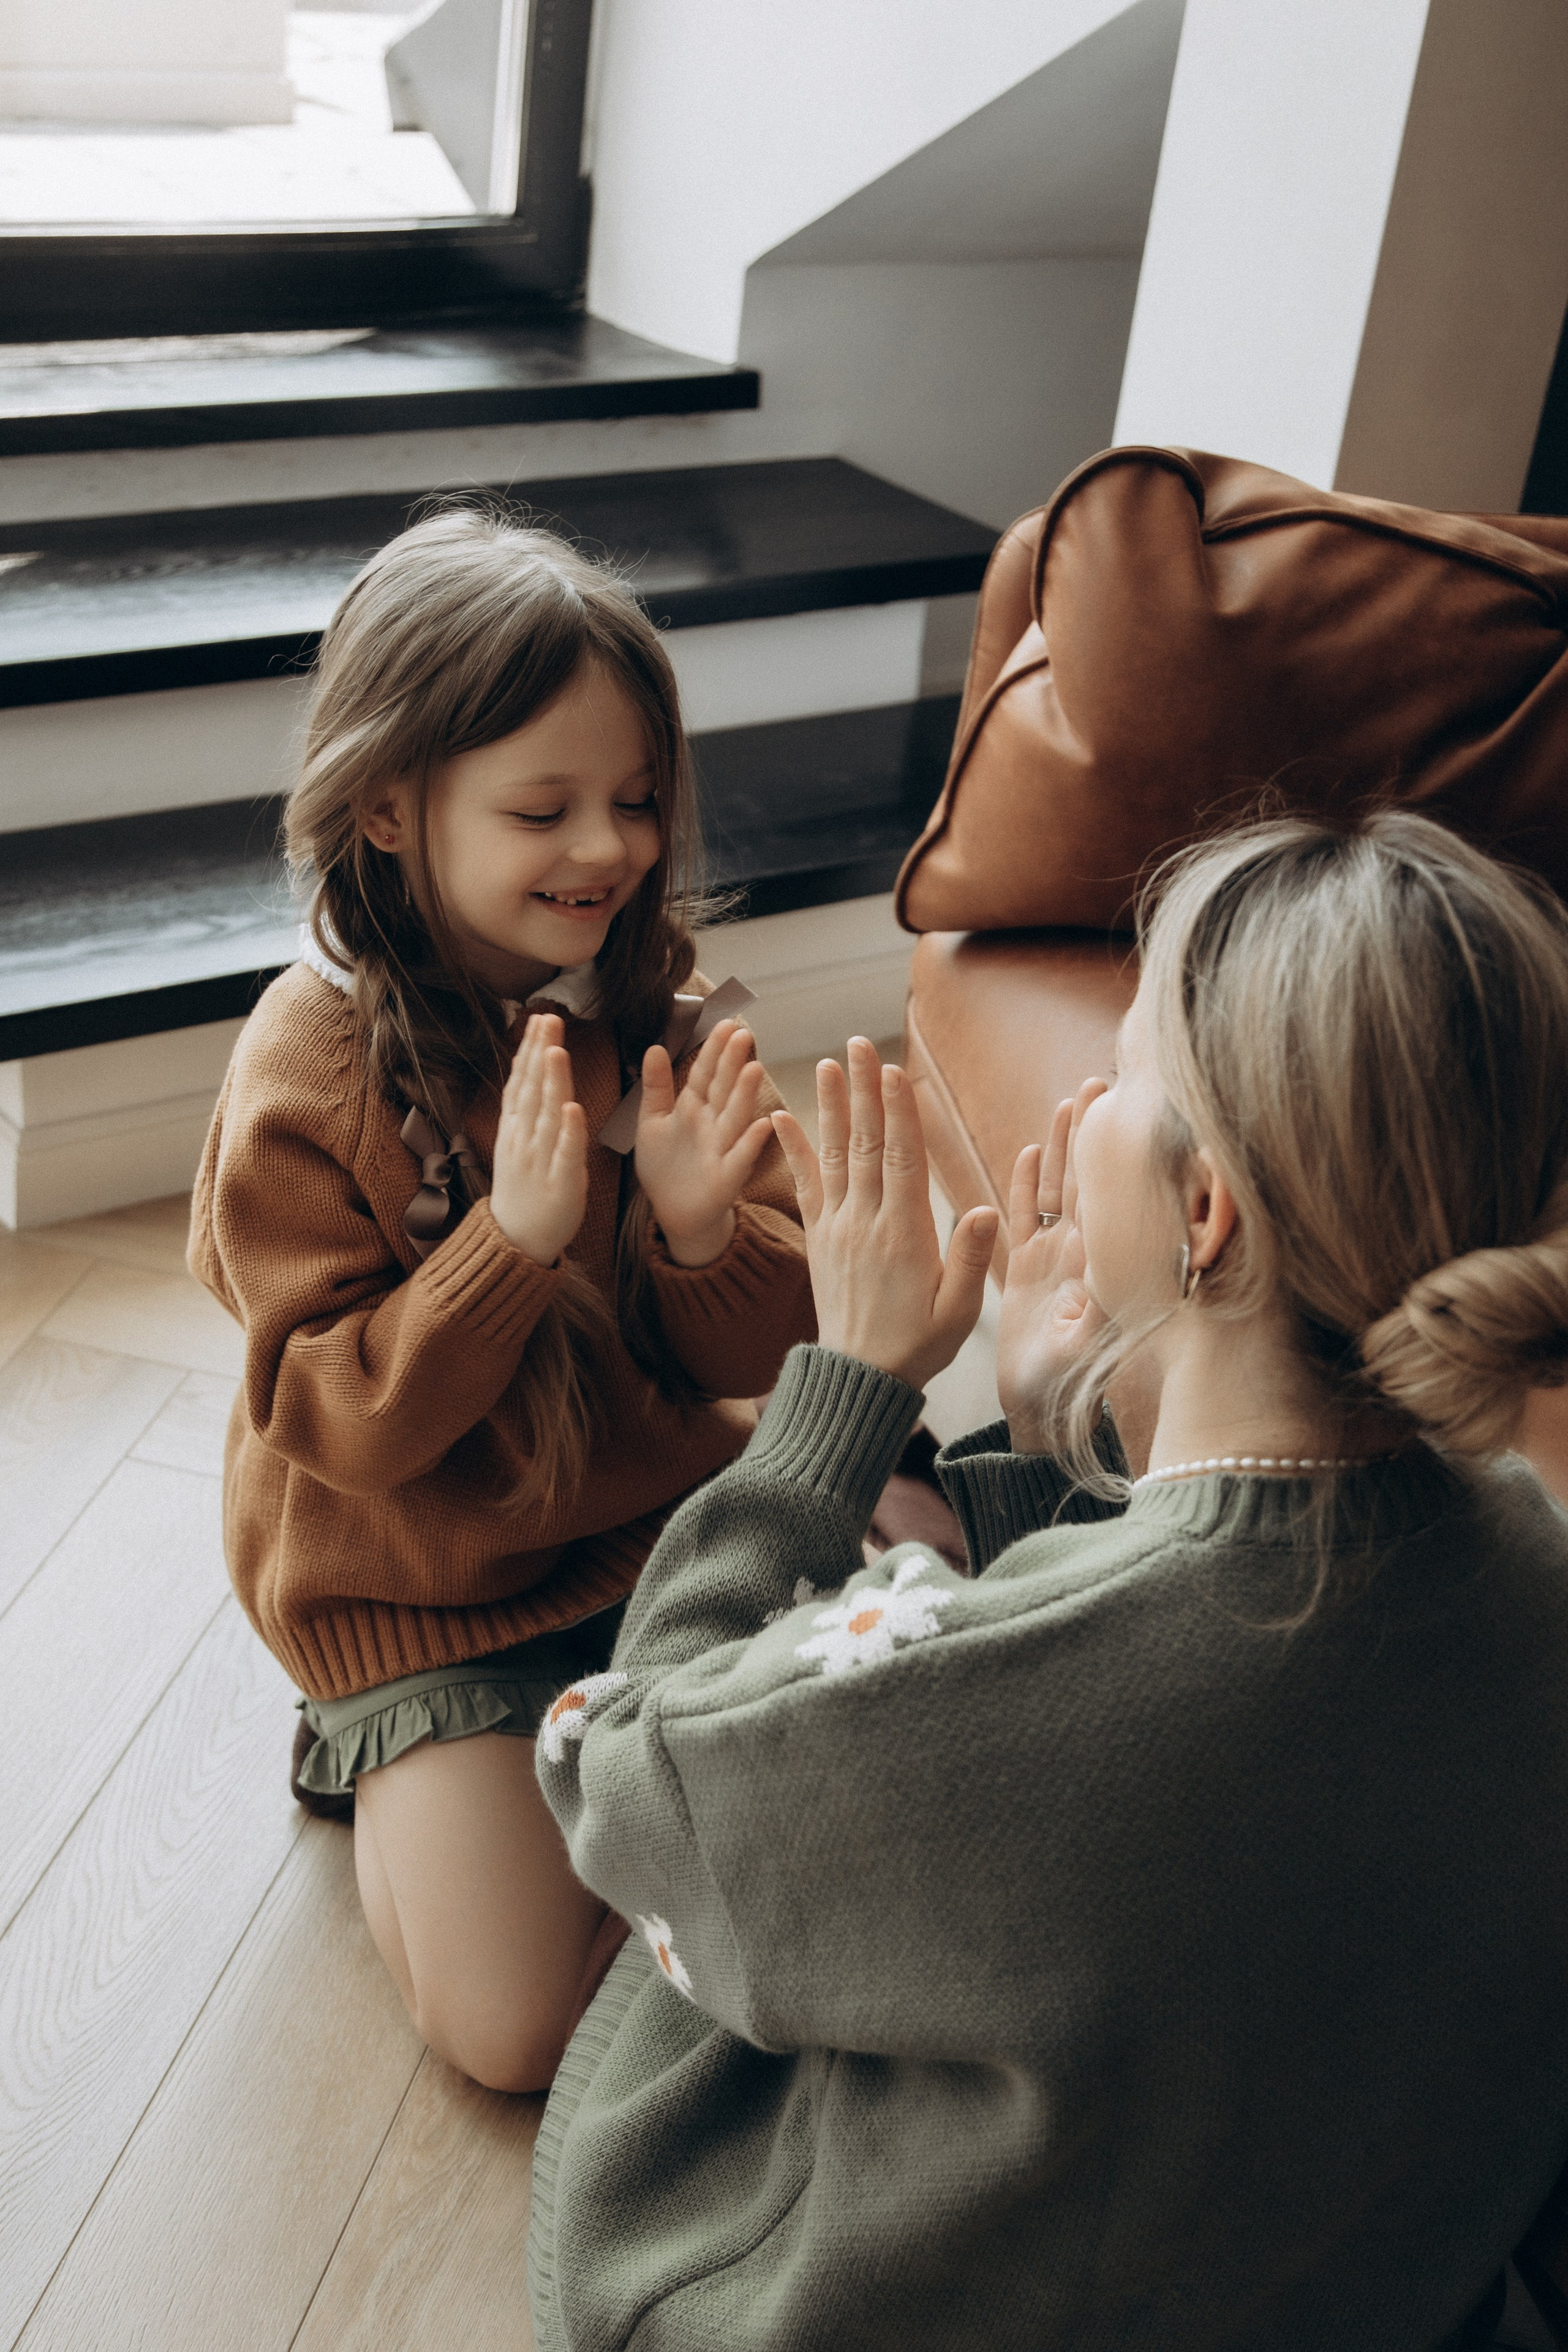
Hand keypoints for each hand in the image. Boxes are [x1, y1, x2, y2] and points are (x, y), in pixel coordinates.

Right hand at [489, 1013, 587, 1265]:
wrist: (515, 1239)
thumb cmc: (523, 1186)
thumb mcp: (517, 1141)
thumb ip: (525, 1105)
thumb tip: (530, 1065)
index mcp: (516, 1127)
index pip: (522, 1081)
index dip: (529, 1049)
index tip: (539, 1017)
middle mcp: (524, 1138)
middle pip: (533, 1089)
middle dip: (540, 1052)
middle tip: (549, 1019)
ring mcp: (540, 1160)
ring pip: (547, 1115)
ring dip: (552, 1083)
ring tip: (557, 1051)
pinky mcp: (560, 1183)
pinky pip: (565, 1154)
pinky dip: (569, 1132)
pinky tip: (575, 1109)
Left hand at [635, 1018, 773, 1266]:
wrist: (673, 1211)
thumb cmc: (665, 1166)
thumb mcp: (651, 1122)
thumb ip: (656, 1086)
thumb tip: (655, 1047)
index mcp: (693, 1108)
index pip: (704, 1073)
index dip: (713, 1050)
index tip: (724, 1023)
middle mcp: (712, 1123)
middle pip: (722, 1088)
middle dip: (732, 1063)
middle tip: (742, 1034)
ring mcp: (722, 1148)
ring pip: (734, 1117)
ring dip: (745, 1094)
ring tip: (754, 1068)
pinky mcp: (727, 1176)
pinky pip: (741, 1157)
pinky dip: (751, 1142)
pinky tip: (763, 1124)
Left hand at [770, 1036, 996, 1389]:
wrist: (858, 1380)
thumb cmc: (917, 1347)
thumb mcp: (958, 1312)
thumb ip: (971, 1261)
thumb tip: (989, 1212)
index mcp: (904, 1235)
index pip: (901, 1160)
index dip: (897, 1111)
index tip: (893, 1070)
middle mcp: (865, 1223)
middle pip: (865, 1144)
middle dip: (863, 1091)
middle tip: (858, 1044)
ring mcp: (837, 1228)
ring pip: (834, 1156)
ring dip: (832, 1107)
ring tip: (828, 1062)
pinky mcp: (819, 1239)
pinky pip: (804, 1186)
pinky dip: (792, 1149)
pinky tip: (778, 1116)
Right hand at [995, 1080, 1108, 1452]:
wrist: (1036, 1409)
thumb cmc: (1069, 1385)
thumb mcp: (1092, 1345)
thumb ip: (1104, 1305)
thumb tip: (1117, 1265)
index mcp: (1102, 1265)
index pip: (1115, 1200)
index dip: (1120, 1157)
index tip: (1130, 1113)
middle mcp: (1083, 1255)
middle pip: (1090, 1180)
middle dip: (1094, 1133)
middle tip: (1102, 1083)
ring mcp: (1055, 1258)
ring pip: (1059, 1190)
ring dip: (1064, 1147)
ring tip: (1070, 1102)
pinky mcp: (1026, 1268)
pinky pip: (1025, 1217)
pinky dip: (1027, 1184)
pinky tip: (1031, 1150)